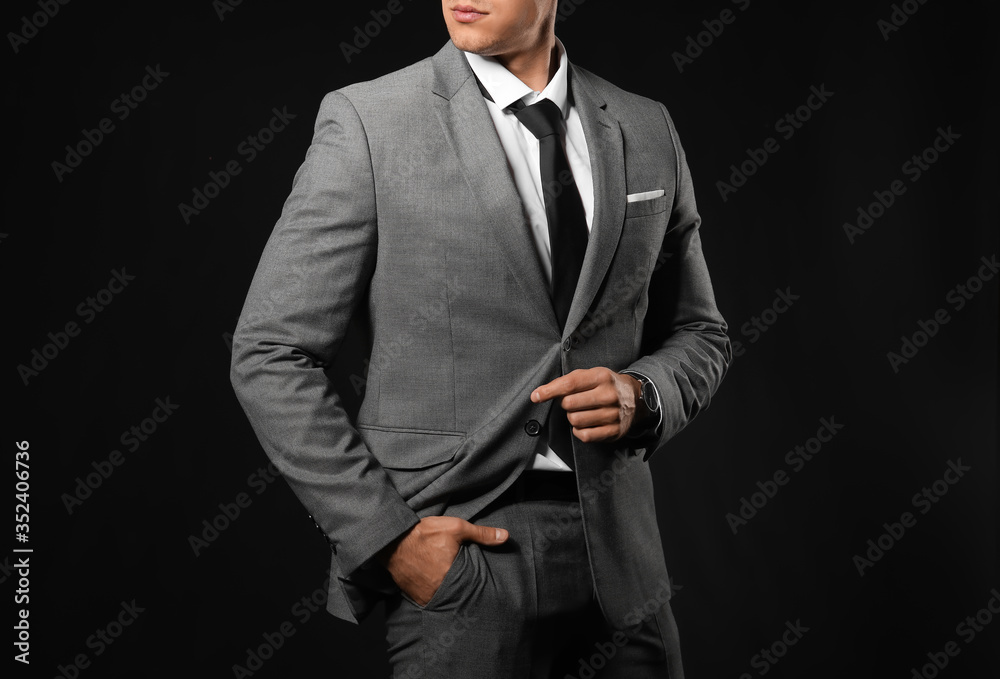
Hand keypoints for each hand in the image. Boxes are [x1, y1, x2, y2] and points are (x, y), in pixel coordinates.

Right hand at [376, 516, 507, 605]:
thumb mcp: (456, 528)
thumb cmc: (424, 533)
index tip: (479, 584)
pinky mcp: (412, 595)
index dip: (475, 585)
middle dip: (462, 592)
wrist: (391, 540)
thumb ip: (481, 534)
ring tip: (451, 588)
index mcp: (453, 576)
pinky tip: (434, 587)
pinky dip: (432, 594)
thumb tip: (506, 536)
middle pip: (457, 595)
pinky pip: (427, 599)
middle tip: (464, 586)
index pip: (472, 587)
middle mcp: (439, 590)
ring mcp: (424, 595)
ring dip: (447, 595)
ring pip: (442, 599)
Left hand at [531, 367, 647, 441]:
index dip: (549, 391)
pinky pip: (585, 435)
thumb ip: (567, 382)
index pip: (570, 384)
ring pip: (576, 421)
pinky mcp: (614, 430)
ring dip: (573, 418)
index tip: (536, 396)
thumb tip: (539, 394)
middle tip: (574, 402)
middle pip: (570, 404)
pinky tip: (586, 424)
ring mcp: (613, 414)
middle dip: (566, 405)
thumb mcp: (590, 375)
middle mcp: (609, 395)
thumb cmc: (607, 385)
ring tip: (582, 412)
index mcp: (601, 377)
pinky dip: (580, 431)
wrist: (636, 397)